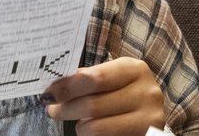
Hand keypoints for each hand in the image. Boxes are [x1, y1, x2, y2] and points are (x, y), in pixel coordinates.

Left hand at [44, 57, 164, 135]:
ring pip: (95, 127)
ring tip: (80, 122)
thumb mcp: (110, 80)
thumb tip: (56, 83)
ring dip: (80, 126)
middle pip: (91, 104)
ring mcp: (149, 118)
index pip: (94, 78)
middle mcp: (146, 92)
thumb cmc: (124, 94)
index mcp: (134, 69)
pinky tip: (95, 130)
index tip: (49, 93)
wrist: (148, 116)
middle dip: (65, 108)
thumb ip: (86, 79)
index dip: (67, 87)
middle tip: (53, 110)